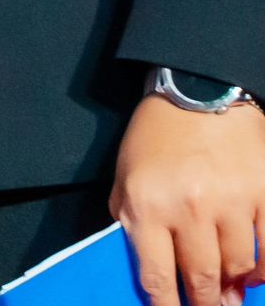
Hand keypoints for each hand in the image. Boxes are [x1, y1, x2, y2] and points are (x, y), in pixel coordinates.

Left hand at [114, 95, 264, 305]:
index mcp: (146, 206)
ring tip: (234, 291)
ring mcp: (230, 202)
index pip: (156, 276)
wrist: (198, 93)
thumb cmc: (156, 140)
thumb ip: (133, 225)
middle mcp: (188, 208)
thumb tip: (154, 273)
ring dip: (237, 285)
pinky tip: (256, 271)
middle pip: (202, 279)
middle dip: (207, 304)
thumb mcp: (127, 180)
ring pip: (239, 268)